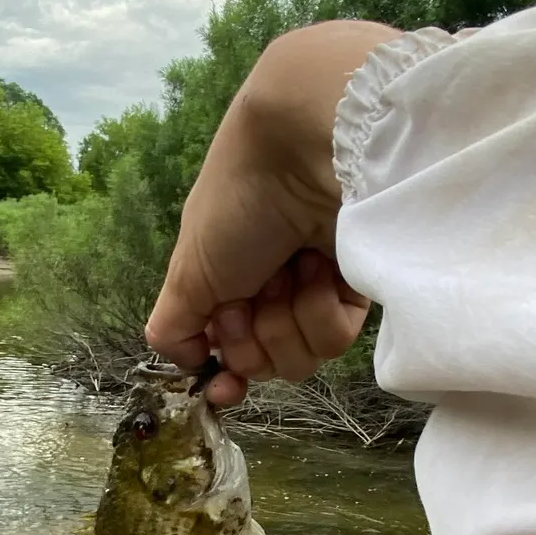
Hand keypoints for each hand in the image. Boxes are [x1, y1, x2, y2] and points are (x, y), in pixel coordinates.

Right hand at [144, 20, 400, 405]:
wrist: (305, 145)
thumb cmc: (238, 199)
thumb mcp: (188, 268)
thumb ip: (175, 324)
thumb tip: (184, 361)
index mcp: (228, 279)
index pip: (229, 349)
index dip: (226, 372)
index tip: (223, 389)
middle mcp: (272, 286)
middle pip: (264, 360)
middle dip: (254, 337)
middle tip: (253, 295)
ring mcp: (317, 287)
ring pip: (302, 356)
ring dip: (288, 319)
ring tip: (291, 268)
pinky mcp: (360, 286)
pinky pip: (337, 336)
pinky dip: (323, 307)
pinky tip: (321, 268)